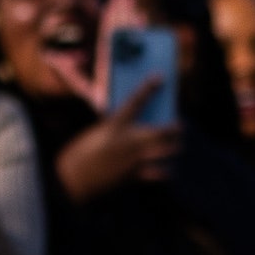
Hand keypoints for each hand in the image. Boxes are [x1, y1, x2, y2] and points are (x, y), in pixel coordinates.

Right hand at [55, 82, 180, 202]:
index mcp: (115, 124)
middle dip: (175, 129)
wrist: (74, 178)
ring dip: (173, 149)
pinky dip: (166, 172)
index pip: (136, 100)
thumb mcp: (98, 134)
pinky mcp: (136, 175)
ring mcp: (135, 158)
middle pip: (163, 130)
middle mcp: (129, 139)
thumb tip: (136, 130)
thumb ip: (117, 129)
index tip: (159, 76)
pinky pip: (160, 173)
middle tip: (179, 127)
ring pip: (167, 151)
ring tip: (175, 148)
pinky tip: (167, 170)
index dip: (149, 87)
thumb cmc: (82, 154)